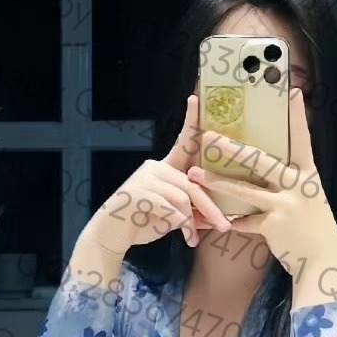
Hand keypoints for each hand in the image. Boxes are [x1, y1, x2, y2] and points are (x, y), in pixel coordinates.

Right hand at [90, 94, 232, 255]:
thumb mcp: (173, 216)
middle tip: (225, 226)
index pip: (182, 142)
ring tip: (194, 237)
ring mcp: (146, 178)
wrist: (111, 235)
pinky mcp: (140, 192)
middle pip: (193, 184)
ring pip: (184, 197)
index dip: (191, 120)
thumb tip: (219, 218)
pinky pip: (172, 208)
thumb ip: (193, 212)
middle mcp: (155, 168)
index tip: (196, 98)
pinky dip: (182, 225)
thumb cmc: (143, 222)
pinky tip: (184, 238)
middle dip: (211, 207)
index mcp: (165, 168)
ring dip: (194, 221)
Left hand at [188, 90, 336, 281]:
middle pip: (259, 160)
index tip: (293, 92)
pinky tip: (216, 224)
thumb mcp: (311, 200)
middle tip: (209, 135)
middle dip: (231, 148)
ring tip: (195, 175)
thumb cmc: (316, 230)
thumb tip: (271, 170)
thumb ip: (292, 184)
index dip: (298, 116)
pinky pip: (245, 221)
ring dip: (216, 182)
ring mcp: (285, 205)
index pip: (302, 139)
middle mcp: (297, 185)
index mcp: (309, 175)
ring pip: (244, 190)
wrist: (324, 262)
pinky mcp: (274, 225)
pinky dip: (230, 222)